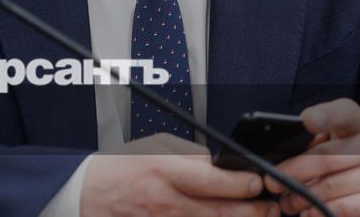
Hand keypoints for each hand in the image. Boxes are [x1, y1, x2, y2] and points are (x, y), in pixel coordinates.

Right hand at [80, 133, 277, 216]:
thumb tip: (221, 165)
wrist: (87, 196)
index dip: (241, 184)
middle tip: (271, 208)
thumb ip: (190, 158)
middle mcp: (166, 202)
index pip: (212, 181)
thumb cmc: (118, 169)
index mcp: (164, 172)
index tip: (259, 182)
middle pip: (219, 212)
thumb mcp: (155, 149)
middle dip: (252, 211)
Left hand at [265, 100, 359, 216]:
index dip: (324, 117)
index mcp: (357, 122)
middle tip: (272, 182)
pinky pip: (340, 209)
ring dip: (301, 197)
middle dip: (294, 171)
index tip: (306, 121)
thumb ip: (314, 135)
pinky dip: (318, 213)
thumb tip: (280, 150)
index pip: (343, 113)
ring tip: (286, 201)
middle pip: (326, 157)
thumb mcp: (337, 134)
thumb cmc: (346, 153)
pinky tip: (307, 212)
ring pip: (328, 187)